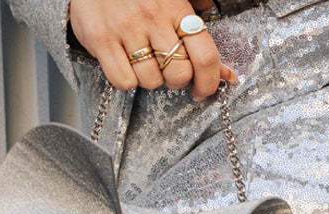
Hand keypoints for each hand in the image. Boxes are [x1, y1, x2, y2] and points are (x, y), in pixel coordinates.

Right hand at [69, 0, 237, 95]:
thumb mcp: (173, 1)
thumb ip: (199, 34)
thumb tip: (227, 74)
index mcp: (176, 7)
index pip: (205, 55)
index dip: (209, 82)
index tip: (202, 90)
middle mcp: (153, 16)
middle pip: (179, 74)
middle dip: (176, 81)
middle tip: (167, 70)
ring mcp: (126, 27)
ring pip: (151, 81)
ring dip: (149, 78)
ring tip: (142, 60)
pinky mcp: (101, 39)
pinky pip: (124, 81)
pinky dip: (125, 80)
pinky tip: (124, 63)